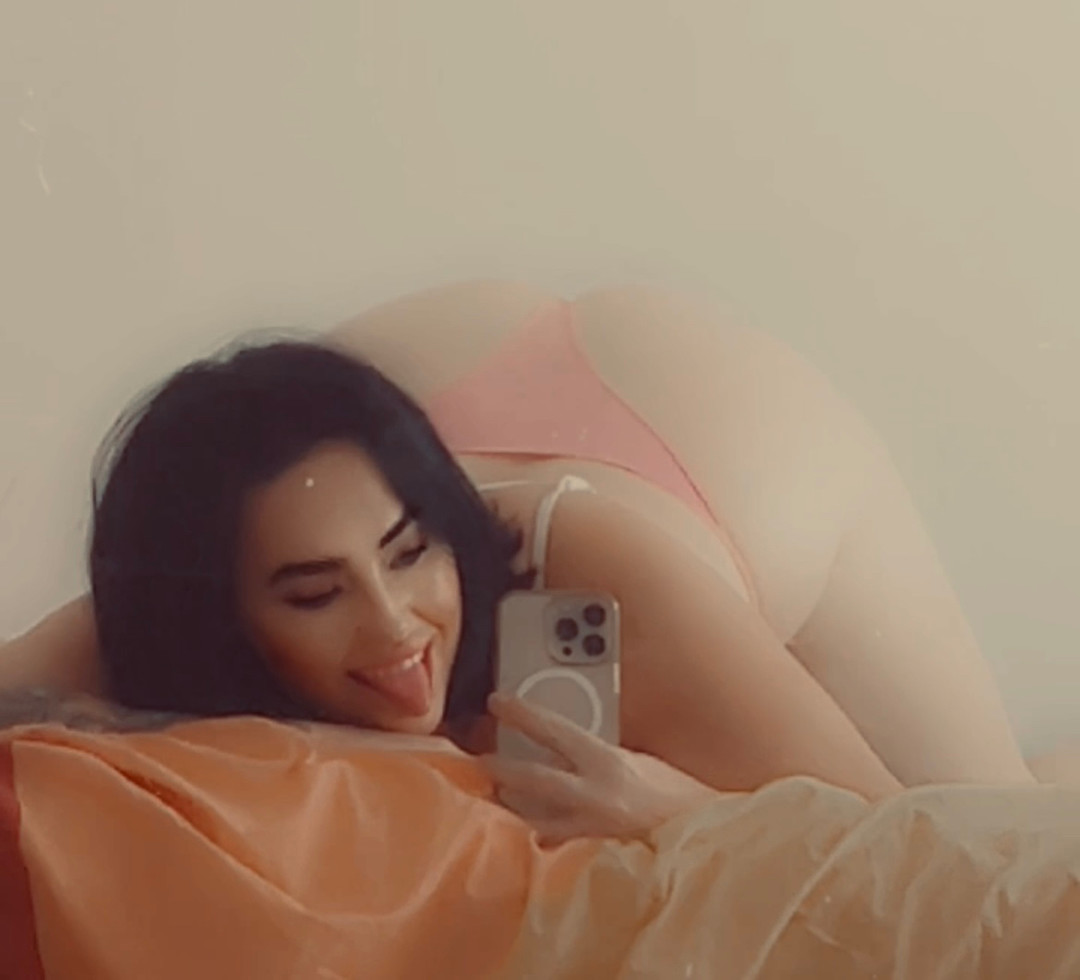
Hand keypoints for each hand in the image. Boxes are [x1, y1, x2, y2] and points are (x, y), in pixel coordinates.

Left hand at [480, 693, 717, 844]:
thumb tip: (572, 752)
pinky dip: (541, 835)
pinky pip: (553, 843)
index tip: (497, 702)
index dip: (521, 714)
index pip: (552, 731)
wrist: (703, 836)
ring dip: (512, 804)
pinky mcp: (591, 855)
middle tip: (477, 759)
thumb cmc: (680, 795)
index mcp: (606, 761)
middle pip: (530, 777)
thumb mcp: (641, 760)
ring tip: (494, 794)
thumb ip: (603, 757)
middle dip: (500, 767)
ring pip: (532, 815)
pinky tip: (531, 834)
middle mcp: (591, 795)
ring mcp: (588, 829)